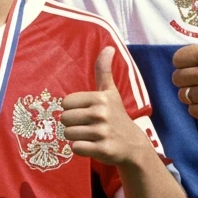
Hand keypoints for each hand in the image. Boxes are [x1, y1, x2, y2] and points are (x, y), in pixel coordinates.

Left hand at [61, 48, 147, 165]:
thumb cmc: (116, 116)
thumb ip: (104, 71)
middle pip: (65, 119)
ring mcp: (102, 132)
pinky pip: (76, 148)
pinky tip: (93, 146)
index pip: (66, 103)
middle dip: (73, 124)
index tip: (87, 113)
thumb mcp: (110, 92)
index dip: (73, 109)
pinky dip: (81, 149)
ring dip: (77, 137)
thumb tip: (108, 47)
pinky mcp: (103, 150)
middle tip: (89, 126)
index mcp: (101, 98)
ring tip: (91, 136)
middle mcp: (101, 114)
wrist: (133, 145)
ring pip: (68, 134)